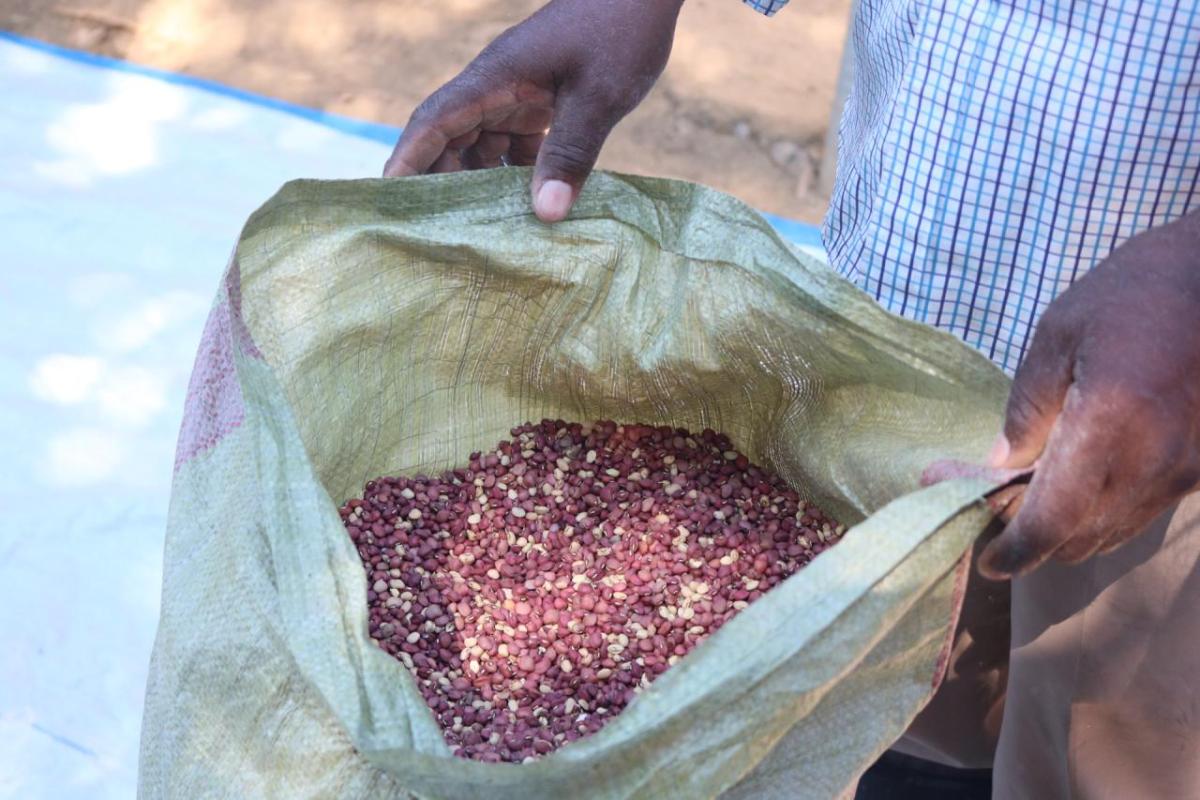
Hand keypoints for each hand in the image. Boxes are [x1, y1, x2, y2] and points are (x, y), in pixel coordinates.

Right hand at [383, 0, 682, 221]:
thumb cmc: (620, 30)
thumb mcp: (598, 96)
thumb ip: (570, 153)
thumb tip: (546, 213)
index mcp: (494, 78)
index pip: (434, 122)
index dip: (408, 161)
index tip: (387, 201)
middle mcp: (495, 86)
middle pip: (448, 139)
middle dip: (439, 184)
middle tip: (434, 236)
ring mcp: (516, 93)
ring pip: (479, 145)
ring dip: (477, 185)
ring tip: (477, 234)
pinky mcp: (539, 101)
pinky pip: (512, 145)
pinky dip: (514, 176)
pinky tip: (525, 210)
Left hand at [978, 211, 1199, 578]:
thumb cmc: (1134, 292)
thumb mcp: (1058, 335)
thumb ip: (1026, 408)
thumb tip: (1001, 466)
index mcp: (1110, 421)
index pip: (1055, 518)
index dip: (1018, 550)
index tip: (989, 561)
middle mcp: (1154, 458)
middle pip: (1079, 535)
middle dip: (1031, 533)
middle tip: (991, 505)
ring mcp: (1186, 468)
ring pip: (1111, 531)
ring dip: (1066, 526)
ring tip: (1025, 491)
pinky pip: (1140, 511)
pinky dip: (1100, 511)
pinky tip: (1074, 480)